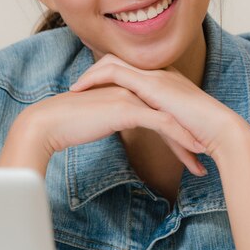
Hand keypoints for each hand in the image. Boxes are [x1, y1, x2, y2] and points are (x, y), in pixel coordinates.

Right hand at [3, 84, 208, 175]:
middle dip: (188, 138)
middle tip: (202, 159)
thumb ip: (113, 116)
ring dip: (189, 141)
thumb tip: (120, 124)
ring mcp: (132, 96)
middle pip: (170, 113)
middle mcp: (133, 88)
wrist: (48, 123)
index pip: (161, 109)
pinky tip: (192, 153)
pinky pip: (162, 123)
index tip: (191, 150)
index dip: (178, 130)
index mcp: (128, 89)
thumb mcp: (98, 118)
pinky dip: (180, 138)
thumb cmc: (68, 125)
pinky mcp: (127, 108)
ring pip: (171, 118)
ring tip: (202, 162)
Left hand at [69, 54, 249, 161]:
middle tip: (77, 87)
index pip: (131, 69)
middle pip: (118, 60)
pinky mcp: (151, 84)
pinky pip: (114, 72)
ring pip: (112, 62)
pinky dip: (95, 78)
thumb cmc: (206, 133)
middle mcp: (159, 72)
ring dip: (90, 74)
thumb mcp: (178, 124)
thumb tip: (152, 132)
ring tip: (74, 90)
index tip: (92, 90)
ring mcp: (155, 75)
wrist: (221, 130)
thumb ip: (164, 121)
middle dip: (95, 72)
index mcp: (165, 80)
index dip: (109, 77)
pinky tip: (81, 90)